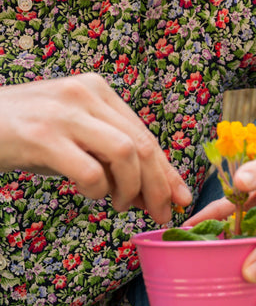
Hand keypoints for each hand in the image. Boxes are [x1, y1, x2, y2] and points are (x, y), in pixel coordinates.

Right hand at [0, 74, 191, 222]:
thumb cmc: (25, 135)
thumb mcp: (75, 138)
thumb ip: (113, 159)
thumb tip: (156, 195)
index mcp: (96, 90)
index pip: (146, 135)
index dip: (168, 172)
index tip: (179, 200)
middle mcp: (83, 94)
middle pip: (143, 145)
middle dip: (159, 187)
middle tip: (160, 215)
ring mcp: (63, 114)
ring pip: (126, 154)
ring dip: (132, 189)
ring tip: (119, 204)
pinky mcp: (42, 137)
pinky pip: (90, 172)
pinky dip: (98, 191)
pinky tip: (89, 194)